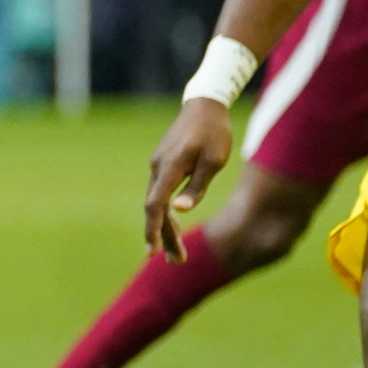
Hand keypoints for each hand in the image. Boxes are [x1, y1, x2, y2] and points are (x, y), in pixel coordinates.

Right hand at [142, 99, 232, 260]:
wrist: (205, 105)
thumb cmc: (214, 133)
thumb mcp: (214, 161)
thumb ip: (197, 186)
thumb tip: (180, 210)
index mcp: (170, 167)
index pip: (155, 205)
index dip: (154, 229)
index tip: (153, 251)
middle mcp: (158, 168)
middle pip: (154, 209)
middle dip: (163, 237)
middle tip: (175, 262)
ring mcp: (158, 165)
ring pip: (156, 202)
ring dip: (165, 228)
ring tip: (176, 253)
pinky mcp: (162, 164)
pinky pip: (159, 193)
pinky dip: (164, 212)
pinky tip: (172, 225)